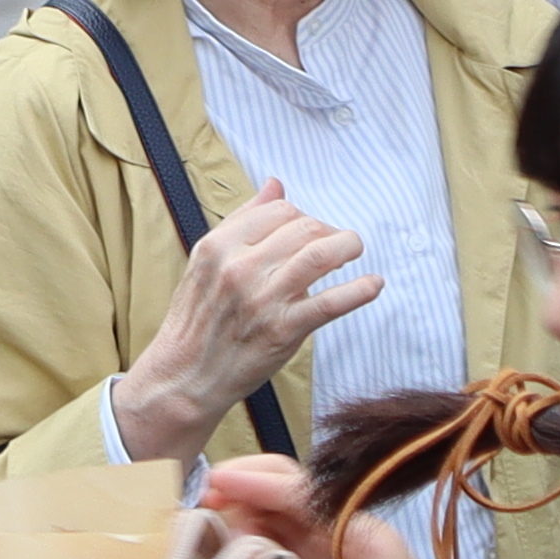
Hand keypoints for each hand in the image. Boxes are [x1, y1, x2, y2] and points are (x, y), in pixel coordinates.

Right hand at [113, 183, 373, 461]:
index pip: (278, 210)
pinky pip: (329, 303)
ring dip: (346, 246)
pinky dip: (358, 291)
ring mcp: (262, 299)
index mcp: (218, 245)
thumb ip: (243, 220)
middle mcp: (239, 267)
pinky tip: (373, 284)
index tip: (312, 229)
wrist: (186, 373)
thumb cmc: (199, 318)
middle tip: (337, 242)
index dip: (303, 215)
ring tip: (355, 249)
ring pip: (317, 256)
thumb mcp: (209, 261)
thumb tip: (274, 184)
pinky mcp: (282, 330)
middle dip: (327, 230)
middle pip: (301, 228)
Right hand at [192, 454, 499, 558]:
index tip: (220, 482)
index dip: (265, 485)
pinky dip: (247, 539)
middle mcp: (346, 539)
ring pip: (277, 515)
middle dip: (247, 483)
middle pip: (291, 491)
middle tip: (203, 496)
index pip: (312, 498)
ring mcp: (329, 558)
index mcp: (371, 542)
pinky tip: (223, 548)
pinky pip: (275, 547)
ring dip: (241, 508)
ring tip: (205, 519)